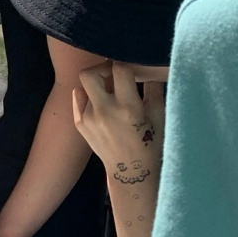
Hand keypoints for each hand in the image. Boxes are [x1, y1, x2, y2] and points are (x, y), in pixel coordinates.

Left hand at [72, 62, 164, 178]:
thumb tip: (147, 67)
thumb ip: (153, 88)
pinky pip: (78, 99)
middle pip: (89, 74)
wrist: (131, 172)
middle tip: (114, 75)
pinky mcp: (79, 124)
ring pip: (84, 86)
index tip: (131, 70)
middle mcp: (104, 111)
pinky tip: (103, 105)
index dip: (125, 65)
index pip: (119, 70)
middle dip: (102, 69)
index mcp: (128, 108)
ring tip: (111, 94)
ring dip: (97, 85)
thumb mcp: (159, 116)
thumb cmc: (151, 143)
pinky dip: (89, 97)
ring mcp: (88, 118)